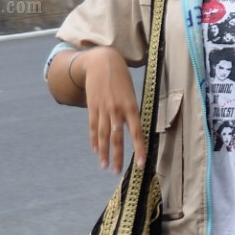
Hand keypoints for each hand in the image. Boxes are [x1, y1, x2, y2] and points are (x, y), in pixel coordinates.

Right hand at [81, 47, 144, 171]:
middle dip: (118, 157)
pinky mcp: (92, 107)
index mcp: (131, 107)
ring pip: (103, 136)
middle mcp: (116, 110)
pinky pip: (93, 127)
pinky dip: (94, 140)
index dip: (139, 150)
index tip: (141, 164)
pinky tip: (96, 150)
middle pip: (116, 138)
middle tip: (117, 172)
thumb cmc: (121, 79)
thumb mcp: (131, 94)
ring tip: (105, 166)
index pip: (137, 133)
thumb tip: (132, 132)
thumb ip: (131, 112)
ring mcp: (103, 109)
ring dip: (104, 153)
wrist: (101, 62)